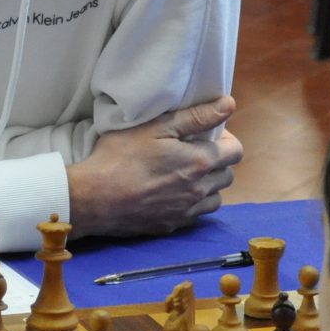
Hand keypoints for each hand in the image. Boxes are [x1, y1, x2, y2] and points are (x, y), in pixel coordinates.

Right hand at [66, 96, 242, 237]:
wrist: (93, 198)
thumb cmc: (120, 156)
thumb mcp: (156, 127)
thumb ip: (196, 116)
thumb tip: (229, 104)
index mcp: (199, 162)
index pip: (236, 151)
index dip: (226, 139)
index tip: (206, 134)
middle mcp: (199, 190)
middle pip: (228, 175)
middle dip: (218, 161)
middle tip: (193, 151)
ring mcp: (186, 211)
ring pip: (215, 198)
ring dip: (208, 185)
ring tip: (184, 174)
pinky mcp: (172, 226)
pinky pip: (195, 214)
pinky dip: (191, 203)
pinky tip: (171, 193)